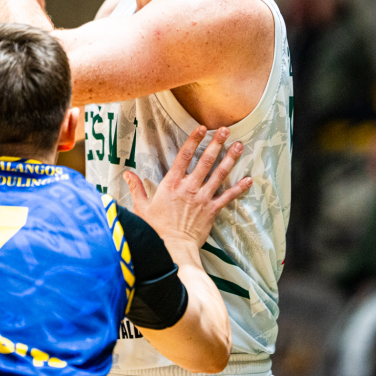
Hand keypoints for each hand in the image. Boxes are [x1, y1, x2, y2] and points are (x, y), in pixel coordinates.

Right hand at [125, 125, 250, 245]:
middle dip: (216, 144)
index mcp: (172, 183)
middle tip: (226, 131)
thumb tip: (127, 173)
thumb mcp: (141, 207)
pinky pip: (228, 196)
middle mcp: (189, 187)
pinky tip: (248, 179)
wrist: (173, 247)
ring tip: (239, 146)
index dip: (193, 140)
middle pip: (205, 161)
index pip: (184, 156)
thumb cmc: (156, 228)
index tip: (202, 128)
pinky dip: (239, 188)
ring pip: (219, 174)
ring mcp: (202, 198)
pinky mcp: (212, 210)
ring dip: (230, 159)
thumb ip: (136, 188)